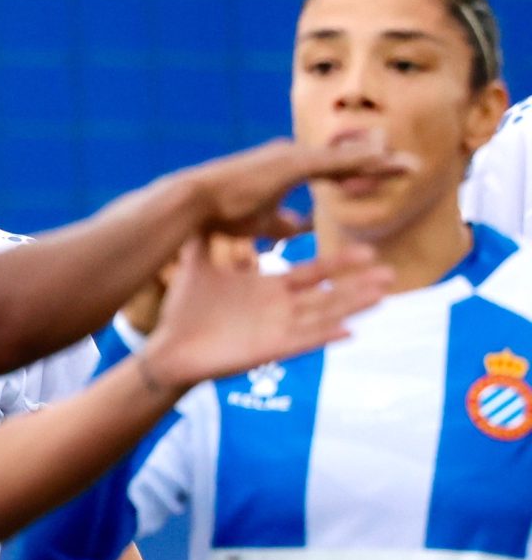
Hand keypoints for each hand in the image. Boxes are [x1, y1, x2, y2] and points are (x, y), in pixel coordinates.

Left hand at [141, 234, 390, 398]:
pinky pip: (301, 343)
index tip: (368, 251)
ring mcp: (275, 331)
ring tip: (382, 298)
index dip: (339, 265)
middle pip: (327, 295)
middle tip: (390, 274)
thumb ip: (208, 239)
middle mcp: (279, 310)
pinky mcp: (266, 350)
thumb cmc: (185, 311)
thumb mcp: (201, 267)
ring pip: (322, 318)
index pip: (312, 274)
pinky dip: (324, 338)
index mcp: (268, 290)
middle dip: (358, 286)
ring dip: (351, 308)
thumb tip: (202, 208)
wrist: (168, 347)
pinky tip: (349, 332)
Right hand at [189, 130, 415, 238]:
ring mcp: (292, 157)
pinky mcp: (290, 164)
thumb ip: (284, 223)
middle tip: (412, 167)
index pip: (334, 170)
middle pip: (347, 160)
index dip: (362, 172)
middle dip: (379, 163)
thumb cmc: (217, 216)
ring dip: (380, 161)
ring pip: (346, 158)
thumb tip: (302, 228)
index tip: (388, 173)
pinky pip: (334, 163)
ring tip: (411, 166)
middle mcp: (293, 156)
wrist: (190, 205)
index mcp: (287, 169)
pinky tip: (384, 160)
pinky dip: (360, 161)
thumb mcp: (259, 223)